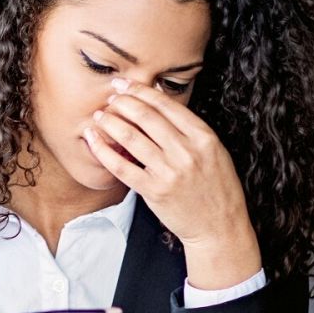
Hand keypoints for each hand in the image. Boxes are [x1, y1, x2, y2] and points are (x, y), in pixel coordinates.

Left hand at [83, 78, 262, 290]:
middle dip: (123, 102)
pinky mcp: (154, 191)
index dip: (141, 91)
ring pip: (131, 137)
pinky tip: (93, 140)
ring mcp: (169, 172)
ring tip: (99, 116)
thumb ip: (190, 130)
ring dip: (110, 122)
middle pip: (146, 116)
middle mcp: (186, 152)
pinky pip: (122, 166)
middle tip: (110, 97)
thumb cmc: (216, 188)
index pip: (166, 105)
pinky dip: (103, 150)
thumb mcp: (214, 152)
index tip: (125, 85)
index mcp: (204, 137)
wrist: (219, 227)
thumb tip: (160, 101)